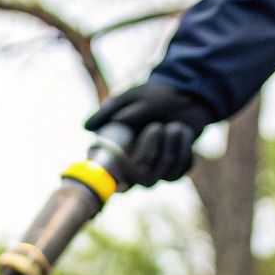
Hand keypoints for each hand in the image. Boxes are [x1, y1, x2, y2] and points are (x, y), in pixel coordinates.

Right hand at [85, 83, 214, 185]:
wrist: (188, 97)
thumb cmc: (156, 96)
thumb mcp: (131, 99)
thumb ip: (109, 112)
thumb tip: (85, 126)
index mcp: (117, 150)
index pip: (109, 175)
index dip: (116, 175)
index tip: (126, 158)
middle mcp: (132, 166)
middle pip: (140, 178)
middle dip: (150, 149)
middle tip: (157, 125)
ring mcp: (153, 171)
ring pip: (161, 175)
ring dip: (172, 147)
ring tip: (175, 126)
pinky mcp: (172, 171)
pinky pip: (177, 173)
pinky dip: (184, 150)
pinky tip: (183, 134)